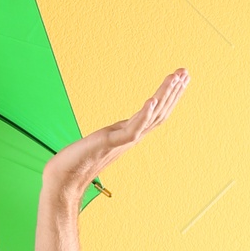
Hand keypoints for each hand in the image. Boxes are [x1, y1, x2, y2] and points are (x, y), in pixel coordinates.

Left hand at [44, 68, 189, 196]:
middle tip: (185, 71)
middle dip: (173, 91)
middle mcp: (131, 138)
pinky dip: (143, 115)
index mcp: (130, 135)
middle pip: (160, 112)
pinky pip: (132, 130)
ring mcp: (122, 141)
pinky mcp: (110, 144)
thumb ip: (111, 137)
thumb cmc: (77, 162)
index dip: (170, 96)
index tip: (180, 77)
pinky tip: (151, 100)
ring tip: (175, 78)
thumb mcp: (101, 142)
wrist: (64, 179)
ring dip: (164, 96)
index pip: (157, 113)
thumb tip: (111, 134)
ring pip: (151, 117)